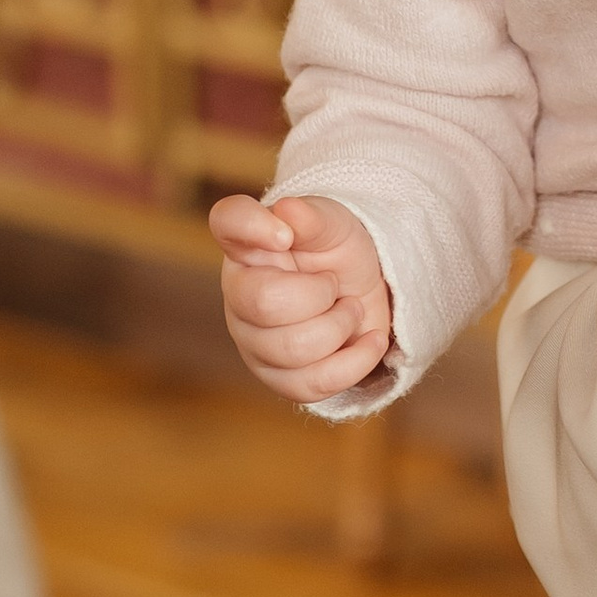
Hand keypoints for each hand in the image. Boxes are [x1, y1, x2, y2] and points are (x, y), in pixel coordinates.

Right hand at [209, 193, 395, 404]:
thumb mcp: (334, 225)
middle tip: (335, 285)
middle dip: (320, 294)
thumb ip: (311, 217)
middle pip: (265, 303)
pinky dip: (353, 363)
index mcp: (247, 244)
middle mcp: (239, 293)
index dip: (253, 226)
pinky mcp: (278, 378)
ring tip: (349, 309)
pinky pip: (310, 385)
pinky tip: (369, 341)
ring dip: (340, 327)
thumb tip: (287, 211)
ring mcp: (252, 342)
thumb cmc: (337, 252)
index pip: (228, 220)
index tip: (285, 234)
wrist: (363, 293)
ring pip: (292, 350)